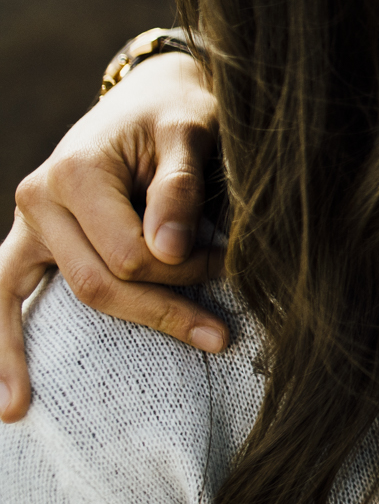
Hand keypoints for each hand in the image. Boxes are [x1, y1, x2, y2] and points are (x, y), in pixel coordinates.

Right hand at [1, 53, 225, 420]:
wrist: (153, 96)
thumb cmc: (179, 114)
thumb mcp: (191, 132)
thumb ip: (180, 186)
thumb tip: (169, 250)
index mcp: (74, 172)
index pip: (131, 254)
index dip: (185, 271)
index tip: (231, 266)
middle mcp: (38, 199)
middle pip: (100, 284)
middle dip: (164, 307)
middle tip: (222, 331)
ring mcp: (27, 225)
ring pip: (67, 298)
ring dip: (86, 343)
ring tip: (43, 407)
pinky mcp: (29, 245)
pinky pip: (4, 299)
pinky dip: (3, 350)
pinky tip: (11, 406)